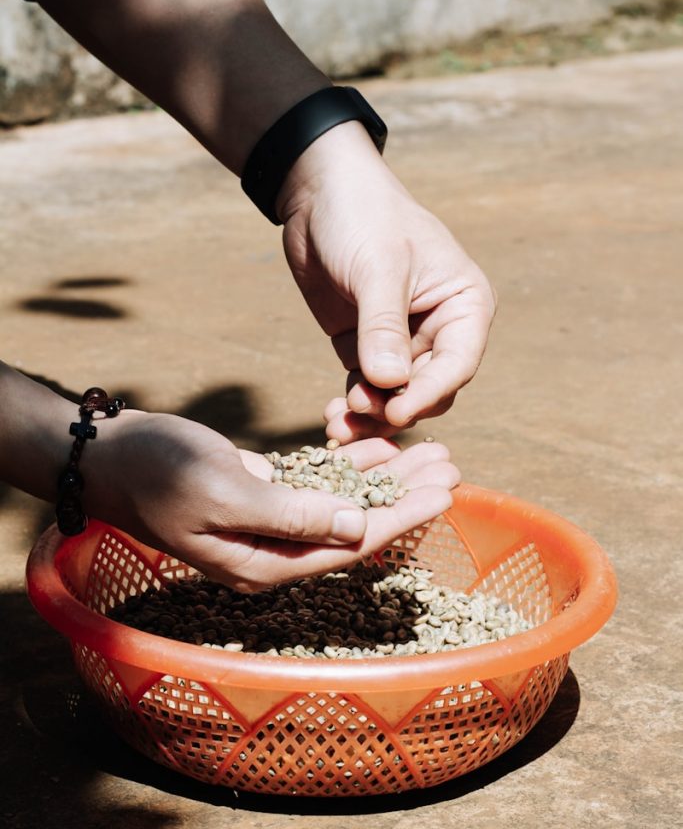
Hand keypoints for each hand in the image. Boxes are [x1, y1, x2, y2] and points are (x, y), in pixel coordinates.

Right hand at [84, 409, 458, 590]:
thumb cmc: (156, 472)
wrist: (108, 454)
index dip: (402, 518)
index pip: (351, 545)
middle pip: (356, 526)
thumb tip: (359, 529)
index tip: (446, 493)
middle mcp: (272, 551)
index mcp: (265, 564)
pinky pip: (317, 482)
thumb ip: (291, 515)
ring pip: (343, 502)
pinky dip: (348, 464)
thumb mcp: (224, 492)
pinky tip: (380, 446)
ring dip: (385, 476)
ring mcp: (267, 522)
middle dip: (405, 496)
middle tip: (452, 464)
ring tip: (431, 449)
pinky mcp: (261, 492)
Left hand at [278, 124, 495, 442]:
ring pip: (396, 395)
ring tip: (337, 424)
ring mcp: (402, 340)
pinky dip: (353, 404)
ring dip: (370, 415)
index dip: (430, 393)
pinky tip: (332, 416)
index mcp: (465, 304)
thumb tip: (390, 384)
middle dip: (396, 407)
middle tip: (358, 413)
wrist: (319, 192)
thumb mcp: (377, 268)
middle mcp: (441, 328)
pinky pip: (367, 387)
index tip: (397, 411)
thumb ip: (383, 326)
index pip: (458, 363)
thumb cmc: (364, 215)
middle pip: (429, 389)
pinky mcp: (366, 345)